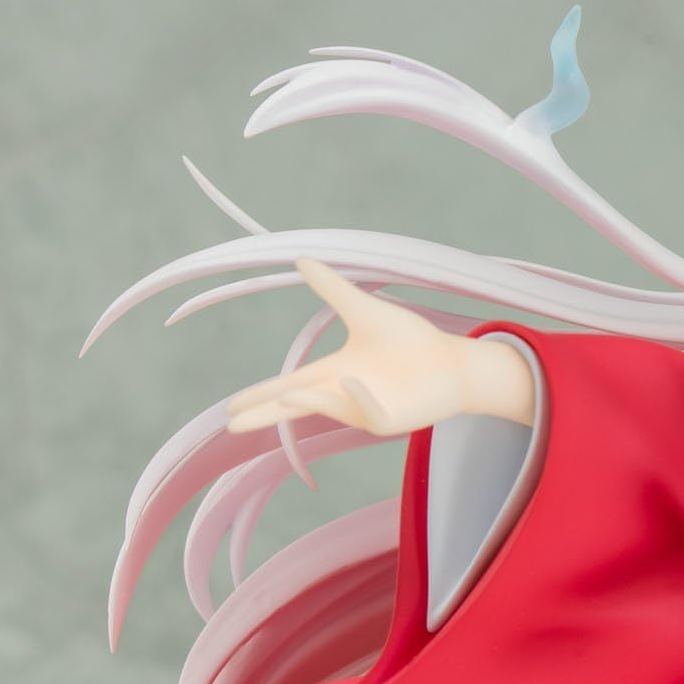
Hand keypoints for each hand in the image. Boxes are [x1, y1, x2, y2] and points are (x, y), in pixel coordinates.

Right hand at [224, 258, 533, 435]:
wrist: (452, 362)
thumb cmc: (409, 340)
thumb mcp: (364, 311)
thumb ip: (332, 289)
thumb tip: (301, 258)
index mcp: (331, 373)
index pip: (287, 385)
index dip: (260, 395)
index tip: (231, 407)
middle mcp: (342, 396)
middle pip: (296, 406)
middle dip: (265, 414)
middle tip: (233, 425)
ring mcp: (365, 411)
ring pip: (328, 408)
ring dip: (307, 401)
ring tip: (282, 393)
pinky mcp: (390, 421)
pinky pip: (368, 412)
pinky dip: (359, 399)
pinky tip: (352, 380)